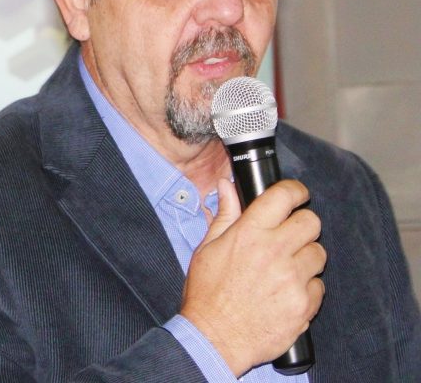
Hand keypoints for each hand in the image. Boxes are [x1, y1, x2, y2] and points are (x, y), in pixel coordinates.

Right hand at [180, 178, 325, 376]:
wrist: (214, 338)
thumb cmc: (207, 293)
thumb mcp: (207, 249)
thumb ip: (225, 215)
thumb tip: (228, 186)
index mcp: (249, 233)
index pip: (284, 196)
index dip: (294, 191)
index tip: (296, 195)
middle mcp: (274, 252)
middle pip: (311, 221)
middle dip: (302, 224)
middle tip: (290, 236)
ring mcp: (292, 280)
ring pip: (319, 254)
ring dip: (306, 258)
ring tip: (286, 269)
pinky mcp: (304, 305)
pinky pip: (319, 287)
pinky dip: (307, 288)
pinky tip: (286, 293)